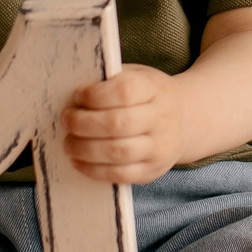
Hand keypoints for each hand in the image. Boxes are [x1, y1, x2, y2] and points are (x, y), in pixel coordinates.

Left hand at [61, 66, 184, 184]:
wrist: (185, 119)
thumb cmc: (148, 95)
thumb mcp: (137, 77)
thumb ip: (110, 82)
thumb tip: (73, 99)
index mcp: (156, 88)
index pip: (125, 91)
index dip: (96, 95)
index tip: (77, 96)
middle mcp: (163, 118)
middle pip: (118, 123)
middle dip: (84, 123)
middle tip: (66, 121)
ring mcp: (161, 147)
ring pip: (118, 152)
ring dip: (85, 149)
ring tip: (69, 143)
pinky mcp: (153, 171)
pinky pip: (121, 175)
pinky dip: (94, 170)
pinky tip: (78, 161)